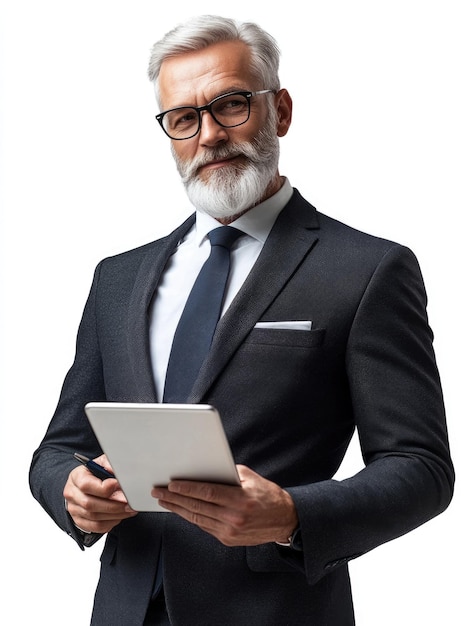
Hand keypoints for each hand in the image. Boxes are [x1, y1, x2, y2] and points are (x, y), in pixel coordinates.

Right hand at [63, 454, 136, 533]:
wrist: (84, 484)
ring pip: (95, 517)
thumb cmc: (94, 473)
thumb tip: (118, 470)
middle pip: (90, 504)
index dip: (105, 487)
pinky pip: (96, 527)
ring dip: (115, 514)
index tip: (120, 485)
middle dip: (114, 504)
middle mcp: (72, 494)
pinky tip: (120, 515)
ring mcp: (74, 509)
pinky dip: (111, 522)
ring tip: (129, 508)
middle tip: (129, 502)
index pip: (86, 485)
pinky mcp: (80, 521)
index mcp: (76, 477)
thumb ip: (109, 464)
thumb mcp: (101, 463)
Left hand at [151, 465, 297, 545]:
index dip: (187, 489)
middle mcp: (234, 517)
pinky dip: (190, 517)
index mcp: (240, 499)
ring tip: (164, 501)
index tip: (171, 484)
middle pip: (197, 506)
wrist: (284, 520)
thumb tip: (205, 469)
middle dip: (174, 498)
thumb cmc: (267, 495)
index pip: (207, 493)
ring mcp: (230, 531)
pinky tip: (180, 510)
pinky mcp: (228, 539)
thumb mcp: (251, 478)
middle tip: (159, 491)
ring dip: (177, 509)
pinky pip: (204, 526)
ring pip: (197, 518)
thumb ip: (228, 473)